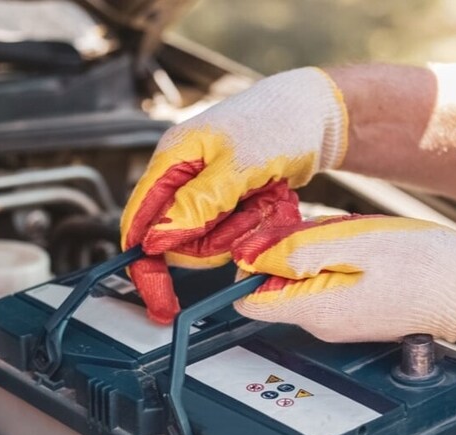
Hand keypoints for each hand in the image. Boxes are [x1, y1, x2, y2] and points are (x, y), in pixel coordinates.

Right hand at [121, 67, 348, 323]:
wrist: (317, 113)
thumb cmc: (278, 121)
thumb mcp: (237, 165)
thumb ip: (196, 204)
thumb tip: (156, 239)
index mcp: (171, 160)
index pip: (138, 223)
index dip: (145, 267)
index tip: (161, 300)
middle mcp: (182, 178)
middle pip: (178, 241)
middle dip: (216, 240)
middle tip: (249, 212)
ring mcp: (205, 192)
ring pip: (209, 242)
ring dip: (242, 229)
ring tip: (265, 198)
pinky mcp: (227, 202)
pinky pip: (232, 234)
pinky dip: (255, 224)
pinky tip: (270, 199)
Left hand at [231, 214, 455, 358]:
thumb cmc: (429, 267)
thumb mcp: (357, 244)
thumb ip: (300, 251)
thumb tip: (252, 257)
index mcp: (315, 309)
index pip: (249, 298)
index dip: (250, 264)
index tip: (270, 236)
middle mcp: (320, 323)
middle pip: (276, 283)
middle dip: (289, 249)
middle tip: (328, 229)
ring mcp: (338, 321)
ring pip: (303, 277)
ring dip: (318, 250)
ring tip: (356, 238)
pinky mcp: (355, 312)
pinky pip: (329, 279)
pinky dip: (338, 258)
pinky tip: (367, 248)